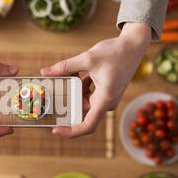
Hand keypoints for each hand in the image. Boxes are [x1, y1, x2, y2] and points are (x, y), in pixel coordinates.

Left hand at [41, 22, 150, 137]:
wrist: (133, 45)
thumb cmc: (115, 52)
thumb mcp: (87, 58)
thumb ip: (64, 66)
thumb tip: (44, 72)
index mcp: (105, 99)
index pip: (88, 125)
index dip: (71, 131)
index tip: (55, 129)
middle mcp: (107, 102)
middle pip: (81, 108)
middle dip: (69, 97)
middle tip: (60, 83)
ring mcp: (107, 98)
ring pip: (84, 99)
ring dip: (75, 88)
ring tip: (72, 72)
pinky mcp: (106, 92)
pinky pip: (89, 94)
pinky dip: (82, 85)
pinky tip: (79, 73)